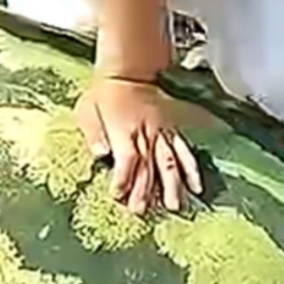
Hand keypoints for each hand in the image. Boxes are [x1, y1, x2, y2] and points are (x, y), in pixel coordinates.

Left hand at [75, 77, 202, 214]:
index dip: (123, 180)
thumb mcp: (87, 110)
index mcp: (123, 130)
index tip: (117, 196)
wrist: (127, 73)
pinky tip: (196, 187)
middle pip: (148, 167)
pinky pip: (184, 151)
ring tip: (174, 206)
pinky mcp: (171, 131)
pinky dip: (191, 169)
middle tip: (141, 211)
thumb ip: (93, 133)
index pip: (126, 161)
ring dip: (172, 186)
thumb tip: (100, 154)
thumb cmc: (103, 94)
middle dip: (145, 191)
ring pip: (169, 162)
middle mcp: (145, 133)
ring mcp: (161, 133)